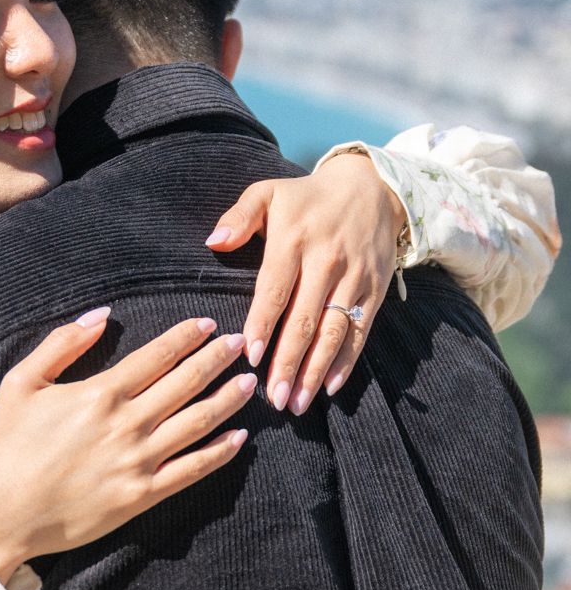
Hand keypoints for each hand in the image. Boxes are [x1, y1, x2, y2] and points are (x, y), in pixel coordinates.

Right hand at [0, 313, 253, 582]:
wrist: (2, 514)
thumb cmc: (7, 447)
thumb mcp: (20, 383)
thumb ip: (61, 343)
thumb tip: (101, 315)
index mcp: (99, 393)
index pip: (157, 356)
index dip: (186, 337)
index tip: (207, 325)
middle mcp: (127, 424)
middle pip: (186, 383)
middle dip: (217, 360)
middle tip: (239, 344)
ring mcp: (139, 461)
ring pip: (198, 423)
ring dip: (228, 399)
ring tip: (249, 382)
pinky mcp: (142, 495)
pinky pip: (192, 470)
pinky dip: (220, 453)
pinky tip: (239, 439)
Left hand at [204, 153, 407, 412]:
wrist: (371, 187)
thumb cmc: (306, 197)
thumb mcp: (268, 193)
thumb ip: (238, 216)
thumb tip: (213, 242)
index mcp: (294, 240)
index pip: (276, 290)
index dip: (264, 325)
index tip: (252, 357)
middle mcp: (327, 261)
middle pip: (305, 320)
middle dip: (288, 363)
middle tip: (273, 399)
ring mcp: (354, 277)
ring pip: (334, 331)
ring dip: (315, 371)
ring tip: (296, 403)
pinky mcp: (376, 289)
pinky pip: (360, 330)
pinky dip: (346, 361)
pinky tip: (330, 387)